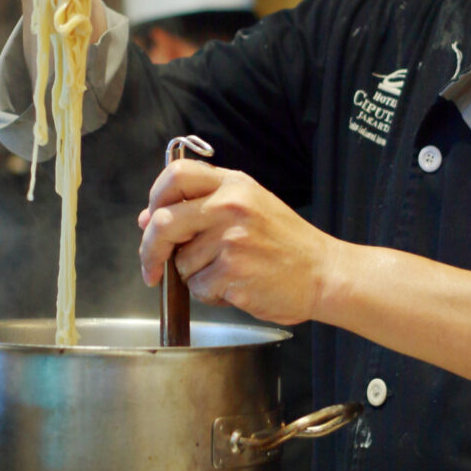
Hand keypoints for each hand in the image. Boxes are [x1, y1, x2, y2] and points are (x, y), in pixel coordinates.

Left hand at [138, 160, 342, 325]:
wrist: (323, 273)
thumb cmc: (286, 243)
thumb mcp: (249, 206)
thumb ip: (202, 206)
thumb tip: (147, 218)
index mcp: (234, 185)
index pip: (176, 176)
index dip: (155, 198)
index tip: (149, 221)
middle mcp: (230, 206)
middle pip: (163, 222)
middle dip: (149, 250)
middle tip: (151, 269)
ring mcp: (231, 239)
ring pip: (181, 263)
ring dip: (195, 276)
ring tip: (229, 272)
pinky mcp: (233, 272)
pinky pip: (199, 288)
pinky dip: (211, 294)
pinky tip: (237, 286)